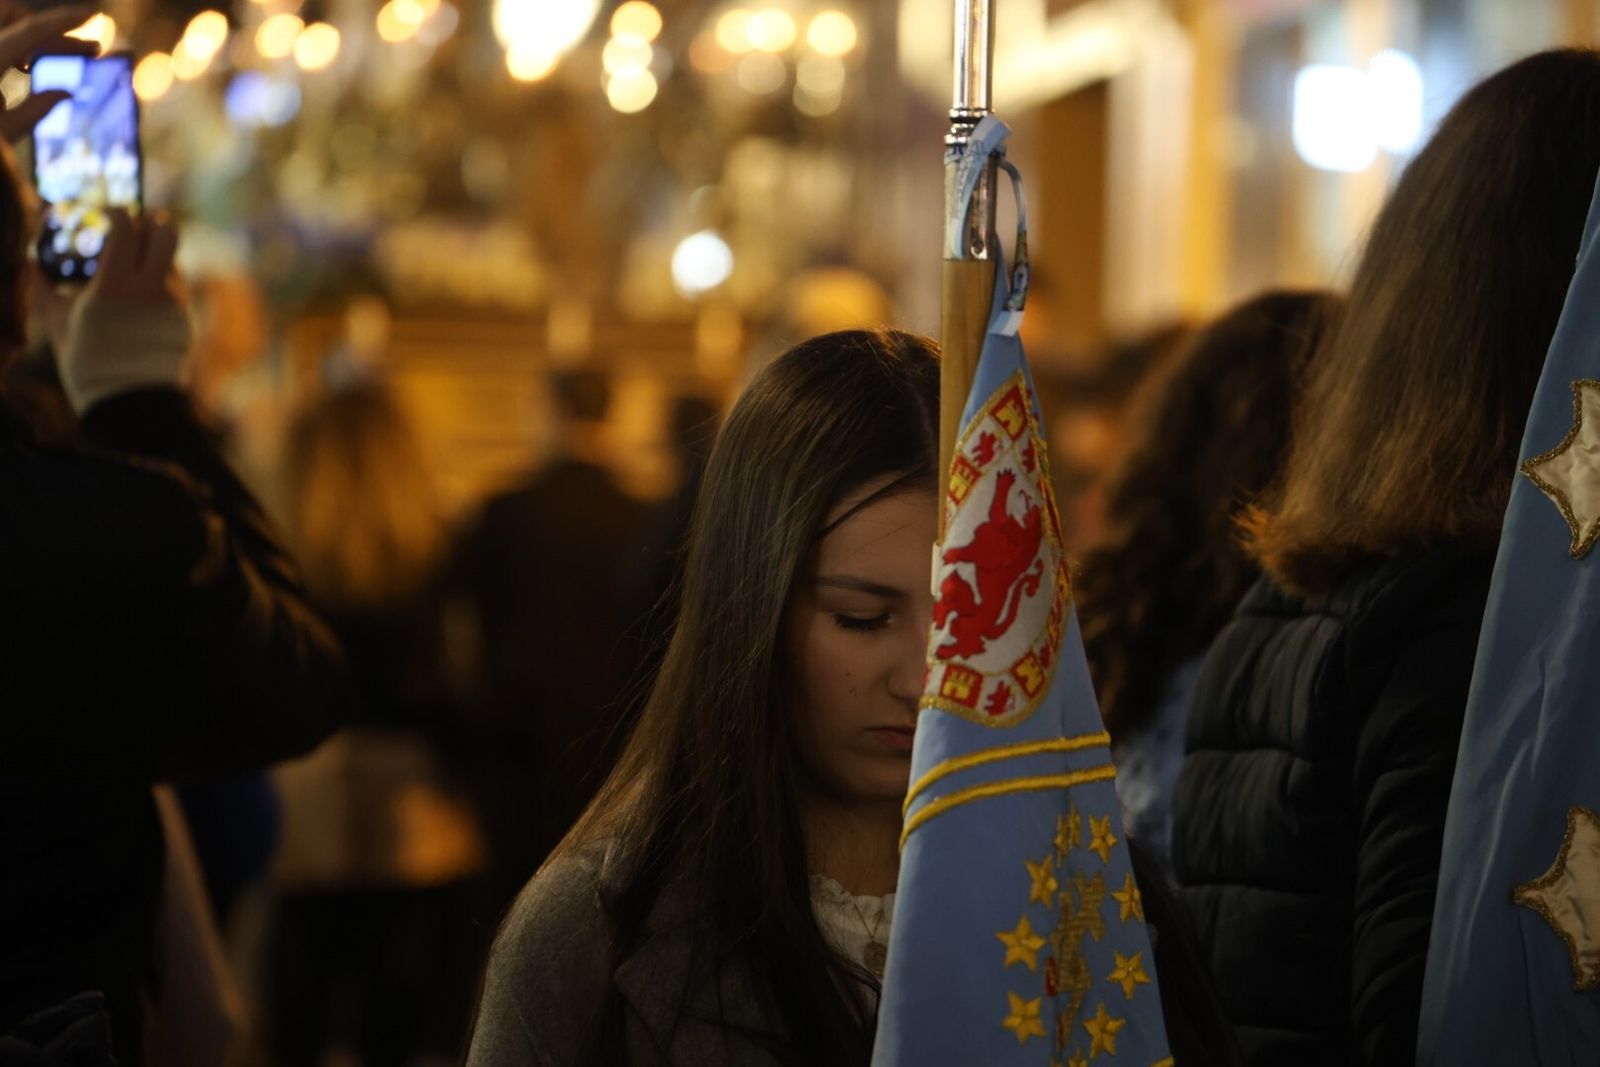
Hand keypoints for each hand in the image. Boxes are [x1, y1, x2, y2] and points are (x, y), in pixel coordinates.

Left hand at [0, 4, 98, 142]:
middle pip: (12, 16)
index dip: (63, 20)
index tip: (90, 14)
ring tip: (39, 66)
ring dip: (25, 38)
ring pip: (2, 24)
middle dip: (45, 29)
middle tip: (82, 51)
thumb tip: (65, 92)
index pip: (30, 30)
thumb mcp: (4, 134)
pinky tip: (22, 68)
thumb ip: (36, 110)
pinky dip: (9, 48)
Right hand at [57, 210, 191, 411]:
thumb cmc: (87, 366)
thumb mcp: (59, 326)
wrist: (131, 404)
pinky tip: (144, 296)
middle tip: (141, 226)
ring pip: (174, 261)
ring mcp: (173, 304)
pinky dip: (162, 283)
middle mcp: (151, 289)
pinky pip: (177, 289)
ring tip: (137, 266)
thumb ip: (45, 292)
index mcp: (116, 285)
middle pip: (167, 234)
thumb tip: (29, 266)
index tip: (110, 212)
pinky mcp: (185, 320)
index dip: (118, 213)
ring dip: (157, 255)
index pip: (126, 229)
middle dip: (154, 223)